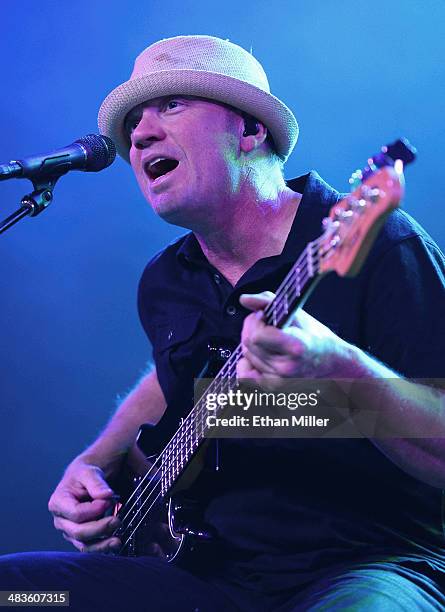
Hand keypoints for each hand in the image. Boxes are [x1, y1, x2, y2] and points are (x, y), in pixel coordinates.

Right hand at [48, 460, 120, 552]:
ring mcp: (69, 530)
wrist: (84, 480)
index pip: (76, 513)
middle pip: (78, 532)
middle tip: (117, 520)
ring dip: (102, 543)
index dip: (94, 510)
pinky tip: (115, 543)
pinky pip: (89, 547)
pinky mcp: (79, 537)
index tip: (109, 501)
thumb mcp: (89, 472)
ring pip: (83, 544)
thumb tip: (106, 496)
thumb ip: (96, 483)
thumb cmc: (84, 475)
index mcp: (58, 502)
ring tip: (118, 539)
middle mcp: (60, 519)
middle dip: (100, 528)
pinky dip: (102, 547)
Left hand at [238, 292, 359, 382]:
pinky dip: (247, 362)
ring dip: (252, 344)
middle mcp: (286, 367)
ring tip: (268, 339)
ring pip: (246, 356)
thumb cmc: (315, 337)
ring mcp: (279, 380)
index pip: (257, 336)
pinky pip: (245, 374)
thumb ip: (267, 301)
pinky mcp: (273, 387)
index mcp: (295, 347)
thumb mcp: (296, 312)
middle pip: (248, 344)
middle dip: (251, 329)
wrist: (330, 361)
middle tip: (264, 324)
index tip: (264, 316)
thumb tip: (245, 299)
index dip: (256, 322)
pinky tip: (259, 354)